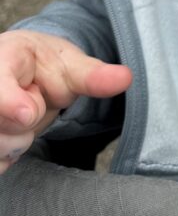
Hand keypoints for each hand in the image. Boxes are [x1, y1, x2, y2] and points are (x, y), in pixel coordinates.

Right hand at [0, 30, 131, 172]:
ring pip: (0, 148)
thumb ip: (92, 75)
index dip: (10, 100)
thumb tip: (126, 78)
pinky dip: (6, 157)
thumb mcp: (69, 63)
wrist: (22, 74)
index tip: (28, 113)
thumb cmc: (45, 65)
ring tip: (20, 117)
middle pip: (4, 126)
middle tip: (32, 103)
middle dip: (26, 123)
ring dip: (17, 141)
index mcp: (3, 57)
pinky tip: (11, 137)